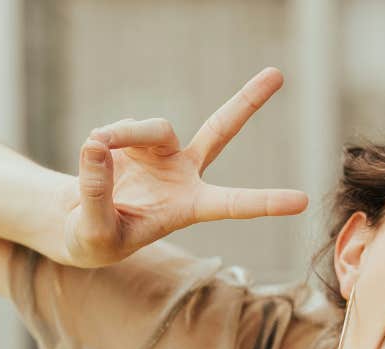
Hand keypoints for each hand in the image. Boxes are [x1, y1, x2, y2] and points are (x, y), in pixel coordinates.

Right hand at [61, 67, 307, 267]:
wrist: (81, 222)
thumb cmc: (97, 239)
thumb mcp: (95, 231)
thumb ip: (97, 193)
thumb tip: (96, 145)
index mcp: (190, 208)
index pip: (234, 204)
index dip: (266, 202)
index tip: (302, 202)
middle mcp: (185, 175)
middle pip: (220, 130)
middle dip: (247, 101)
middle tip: (278, 74)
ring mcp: (163, 152)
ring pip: (154, 127)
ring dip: (125, 135)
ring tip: (98, 150)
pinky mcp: (136, 138)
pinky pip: (122, 127)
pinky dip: (106, 137)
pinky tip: (95, 153)